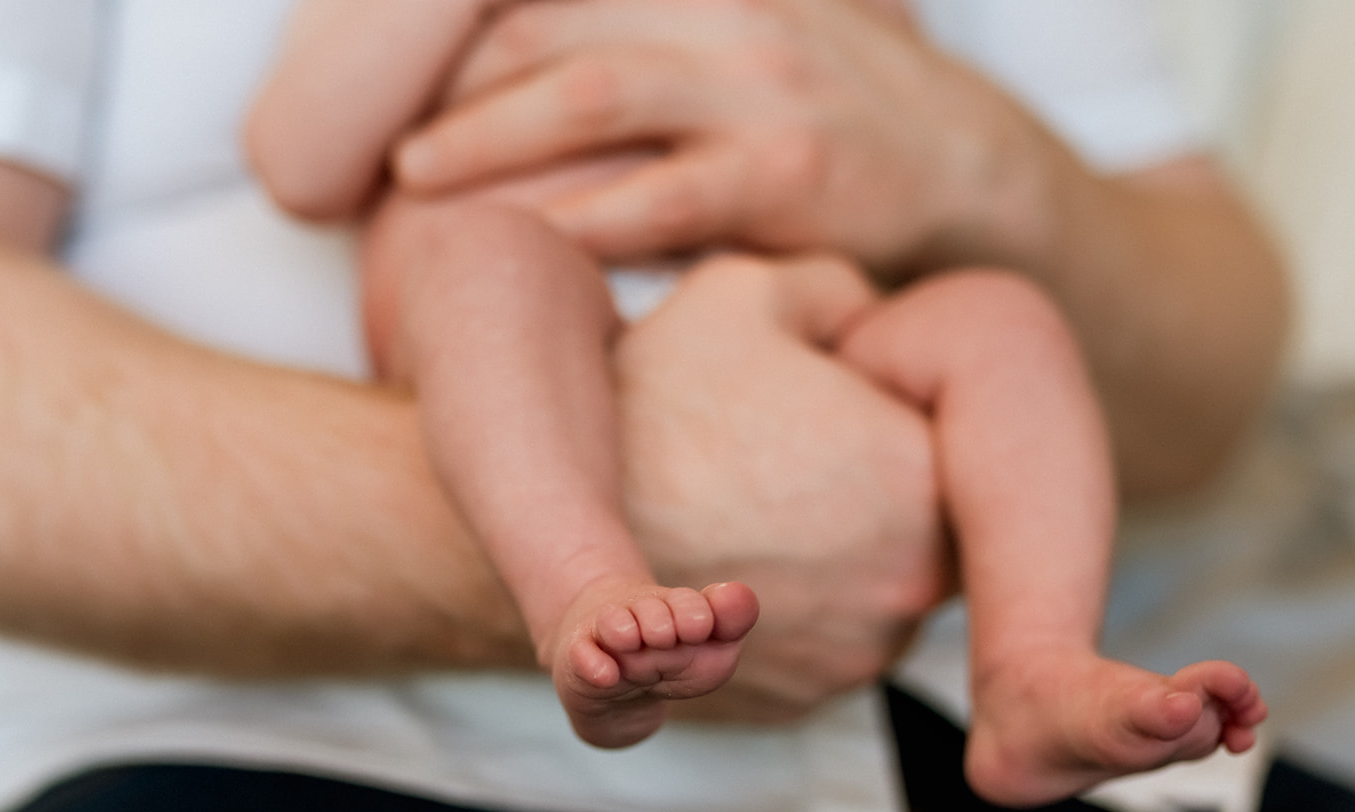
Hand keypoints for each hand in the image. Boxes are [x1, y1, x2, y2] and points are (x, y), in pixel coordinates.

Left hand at [392, 0, 1049, 277]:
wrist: (971, 170)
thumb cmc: (835, 115)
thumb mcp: (746, 37)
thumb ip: (653, 33)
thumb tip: (537, 60)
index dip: (459, 33)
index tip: (395, 85)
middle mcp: (724, 11)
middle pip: (547, 30)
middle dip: (451, 85)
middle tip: (384, 146)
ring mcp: (759, 87)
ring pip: (588, 96)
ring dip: (488, 142)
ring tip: (418, 185)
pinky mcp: (789, 172)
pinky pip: (661, 195)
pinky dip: (584, 219)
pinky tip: (530, 245)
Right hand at [614, 253, 951, 721]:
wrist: (539, 516)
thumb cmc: (652, 398)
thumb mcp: (750, 290)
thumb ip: (845, 292)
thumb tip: (873, 319)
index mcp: (922, 483)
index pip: (947, 435)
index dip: (886, 406)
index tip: (824, 399)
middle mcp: (908, 593)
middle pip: (921, 519)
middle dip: (872, 483)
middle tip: (784, 449)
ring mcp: (850, 661)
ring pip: (875, 586)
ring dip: (837, 552)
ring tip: (750, 505)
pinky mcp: (797, 704)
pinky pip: (822, 641)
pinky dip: (794, 607)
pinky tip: (732, 559)